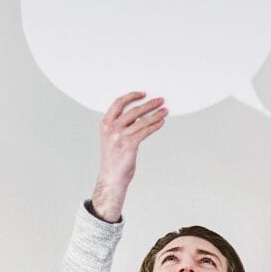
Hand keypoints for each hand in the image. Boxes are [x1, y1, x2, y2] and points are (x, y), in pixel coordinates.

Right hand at [92, 92, 166, 219]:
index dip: (131, 96)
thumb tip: (140, 115)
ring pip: (142, 121)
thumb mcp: (113, 138)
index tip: (143, 94)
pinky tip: (161, 123)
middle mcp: (111, 128)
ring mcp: (120, 136)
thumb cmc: (114, 158)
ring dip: (156, 115)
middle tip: (160, 100)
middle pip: (133, 110)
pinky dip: (155, 126)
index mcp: (105, 124)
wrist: (112, 177)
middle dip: (149, 104)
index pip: (118, 103)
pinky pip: (145, 131)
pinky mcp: (129, 145)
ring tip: (165, 111)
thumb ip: (123, 126)